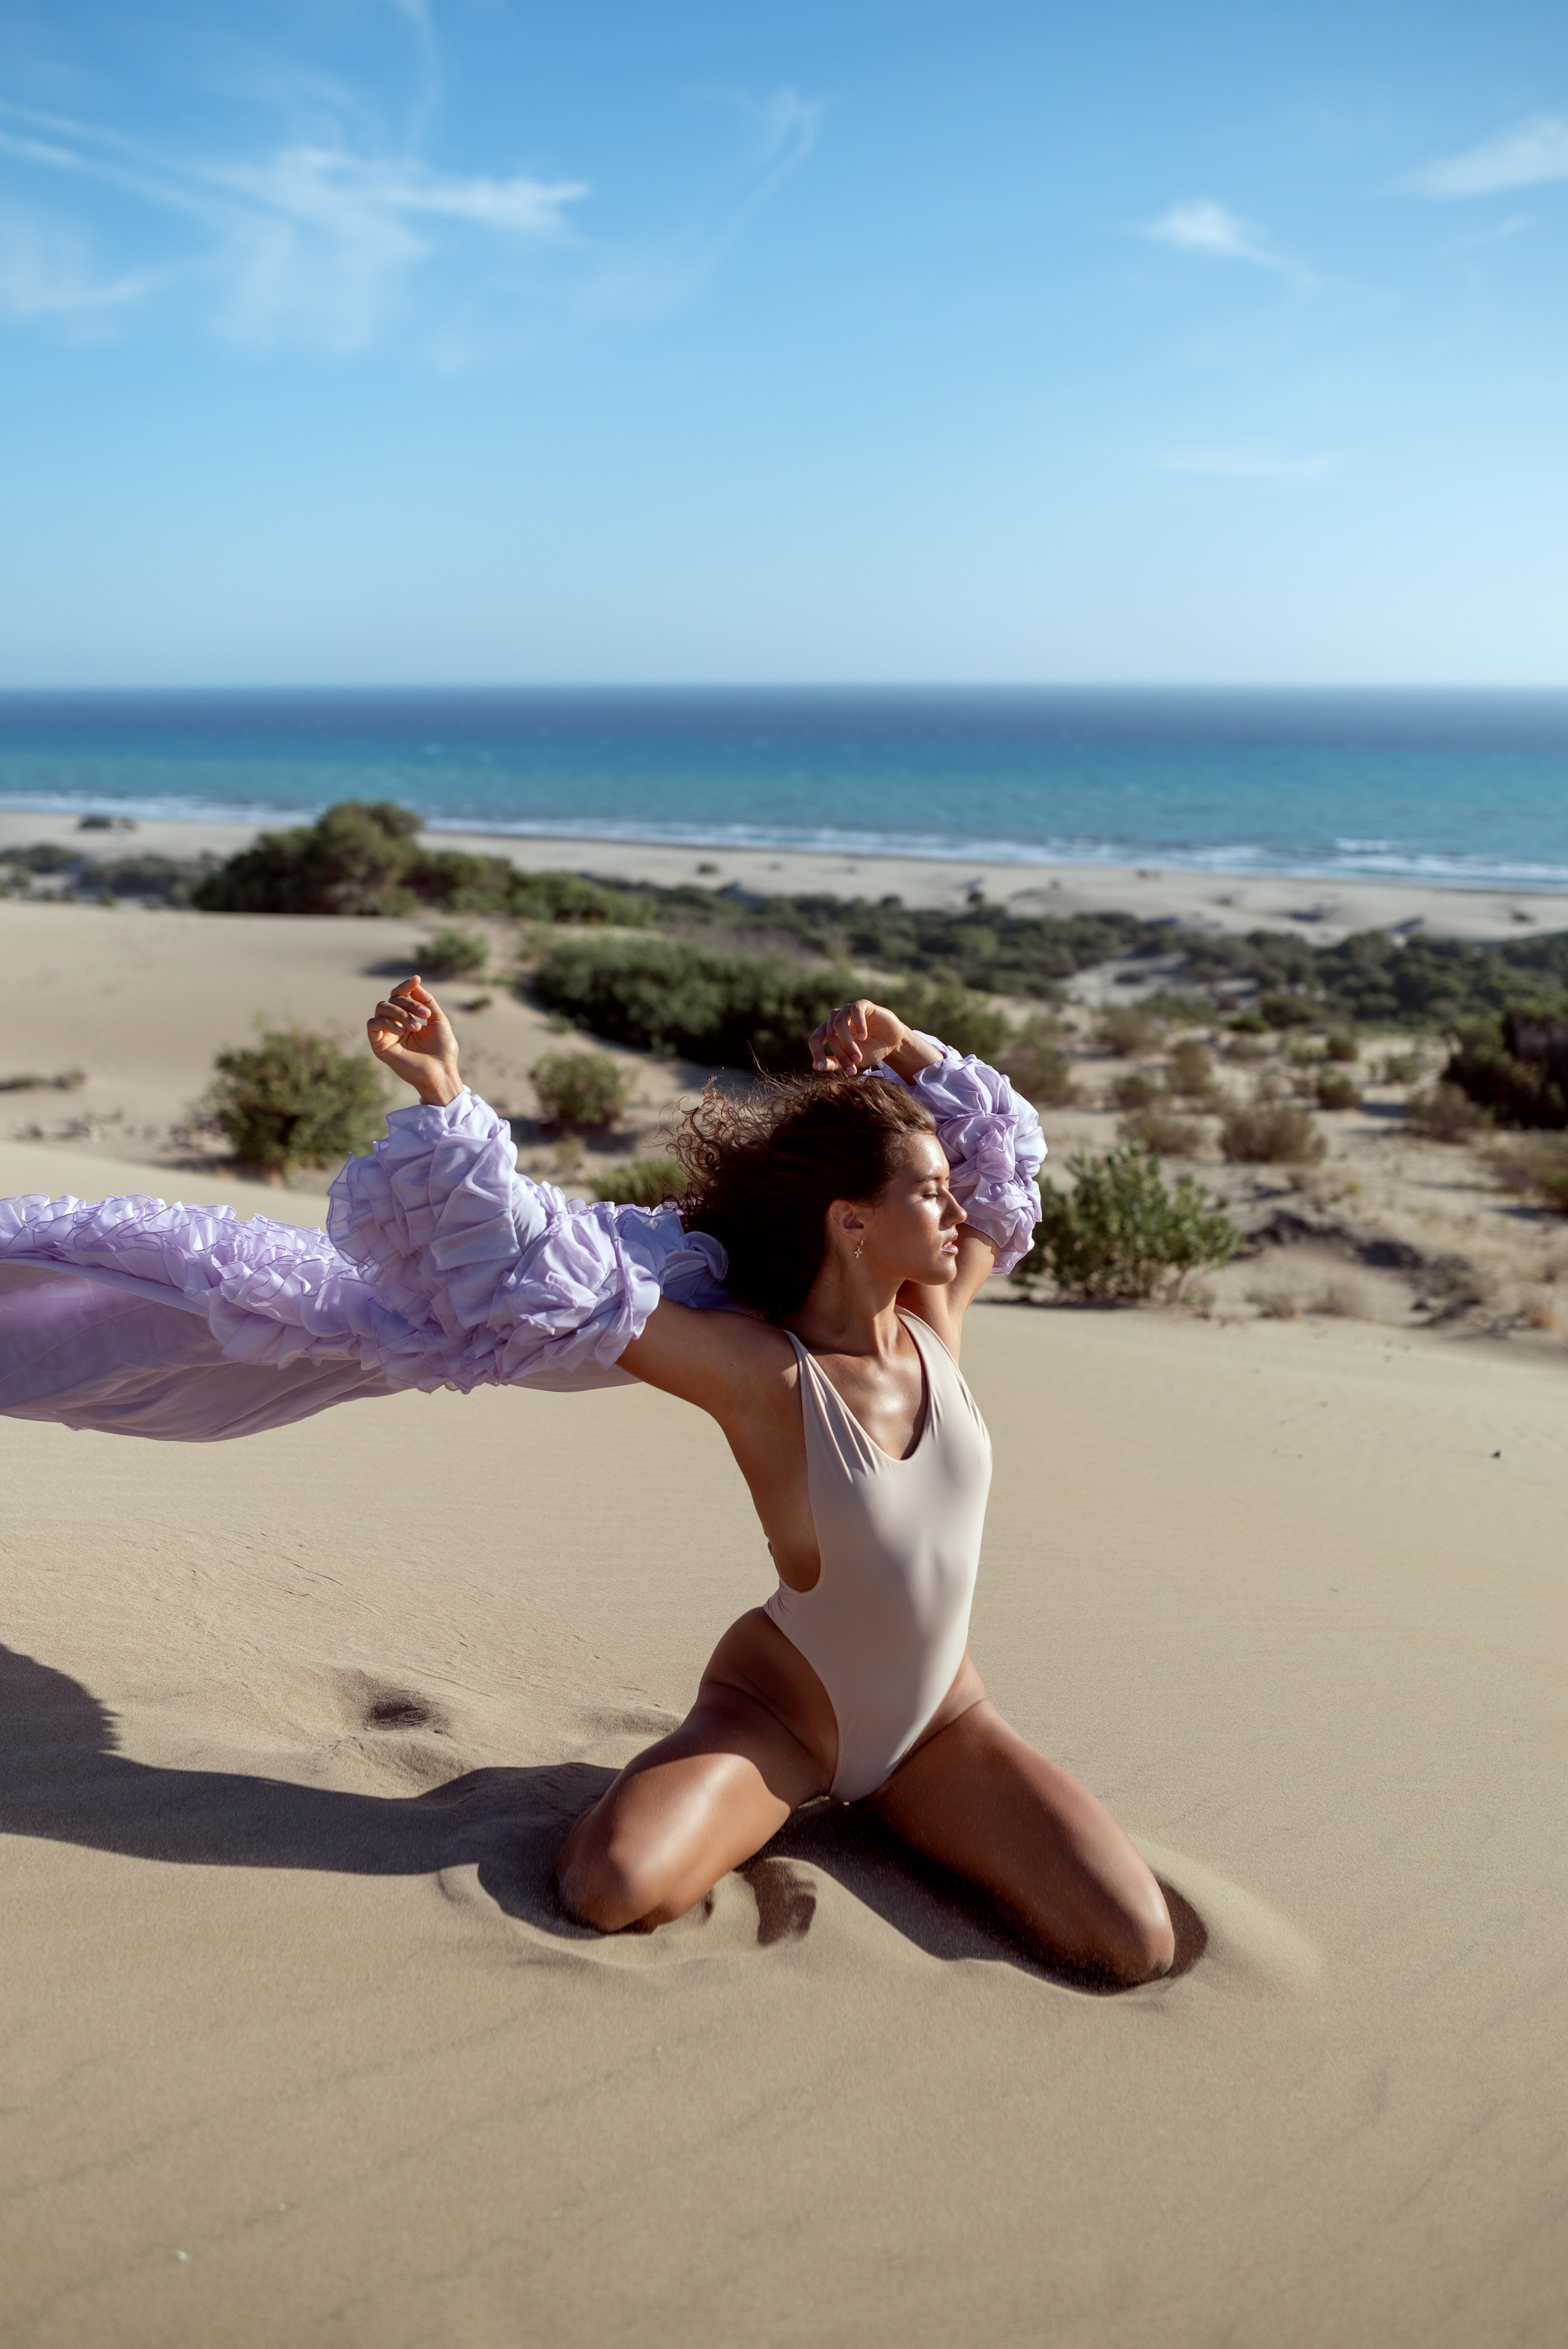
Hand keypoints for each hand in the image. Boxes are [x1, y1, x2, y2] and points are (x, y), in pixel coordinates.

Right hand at [367, 977, 462, 1104]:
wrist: (441, 1073)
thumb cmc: (443, 1050)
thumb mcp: (438, 1019)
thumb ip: (426, 1000)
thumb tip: (414, 982)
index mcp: (409, 1019)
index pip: (400, 996)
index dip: (406, 986)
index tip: (416, 980)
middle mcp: (396, 1025)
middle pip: (392, 1000)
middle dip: (408, 1003)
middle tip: (425, 1015)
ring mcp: (387, 1035)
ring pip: (381, 1008)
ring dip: (400, 1012)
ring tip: (416, 1027)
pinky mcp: (379, 1046)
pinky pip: (372, 1024)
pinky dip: (386, 1022)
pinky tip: (401, 1031)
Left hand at [810, 998, 914, 1076]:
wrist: (892, 1041)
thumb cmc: (870, 1050)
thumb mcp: (852, 1060)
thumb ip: (836, 1063)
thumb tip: (816, 1066)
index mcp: (829, 1031)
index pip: (815, 1040)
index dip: (817, 1053)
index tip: (822, 1067)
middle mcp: (835, 1019)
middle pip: (829, 1035)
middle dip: (840, 1054)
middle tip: (852, 1067)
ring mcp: (848, 1010)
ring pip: (839, 1023)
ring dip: (848, 1043)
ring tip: (859, 1057)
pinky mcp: (862, 1004)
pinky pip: (855, 1010)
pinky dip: (858, 1024)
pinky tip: (864, 1037)